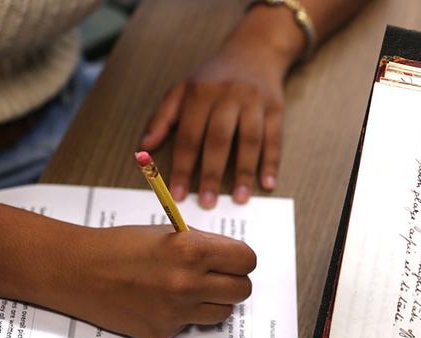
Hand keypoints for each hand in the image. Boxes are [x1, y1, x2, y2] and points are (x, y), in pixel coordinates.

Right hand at [57, 226, 255, 337]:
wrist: (78, 271)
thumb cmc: (122, 246)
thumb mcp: (170, 232)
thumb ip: (205, 245)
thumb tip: (232, 258)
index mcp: (193, 250)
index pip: (247, 261)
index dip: (241, 260)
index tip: (233, 261)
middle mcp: (188, 283)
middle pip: (242, 290)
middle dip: (233, 282)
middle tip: (217, 277)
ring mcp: (176, 312)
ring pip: (223, 312)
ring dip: (213, 302)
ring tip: (189, 289)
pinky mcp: (163, 331)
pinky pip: (191, 325)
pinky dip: (184, 315)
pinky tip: (161, 300)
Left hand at [141, 41, 290, 207]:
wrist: (253, 51)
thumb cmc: (213, 78)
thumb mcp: (182, 89)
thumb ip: (162, 118)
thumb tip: (144, 147)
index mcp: (200, 93)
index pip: (189, 136)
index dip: (183, 167)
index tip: (178, 194)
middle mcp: (228, 96)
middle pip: (219, 141)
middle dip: (212, 175)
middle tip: (208, 203)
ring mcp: (254, 102)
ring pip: (250, 141)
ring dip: (244, 173)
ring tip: (240, 199)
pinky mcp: (276, 108)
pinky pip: (274, 139)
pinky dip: (271, 163)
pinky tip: (267, 184)